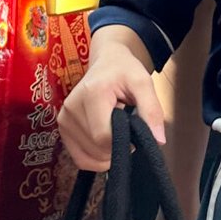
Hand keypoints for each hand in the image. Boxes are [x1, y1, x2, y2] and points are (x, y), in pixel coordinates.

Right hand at [57, 40, 164, 171]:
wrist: (106, 61)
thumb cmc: (124, 71)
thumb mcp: (144, 83)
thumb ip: (152, 110)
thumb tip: (158, 140)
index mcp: (91, 94)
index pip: (104, 137)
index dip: (124, 142)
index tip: (134, 129)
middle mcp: (72, 106)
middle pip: (97, 149)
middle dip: (117, 146)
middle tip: (125, 126)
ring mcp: (64, 118)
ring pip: (89, 157)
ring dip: (107, 152)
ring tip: (113, 127)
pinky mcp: (62, 127)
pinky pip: (80, 159)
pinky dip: (95, 158)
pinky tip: (105, 142)